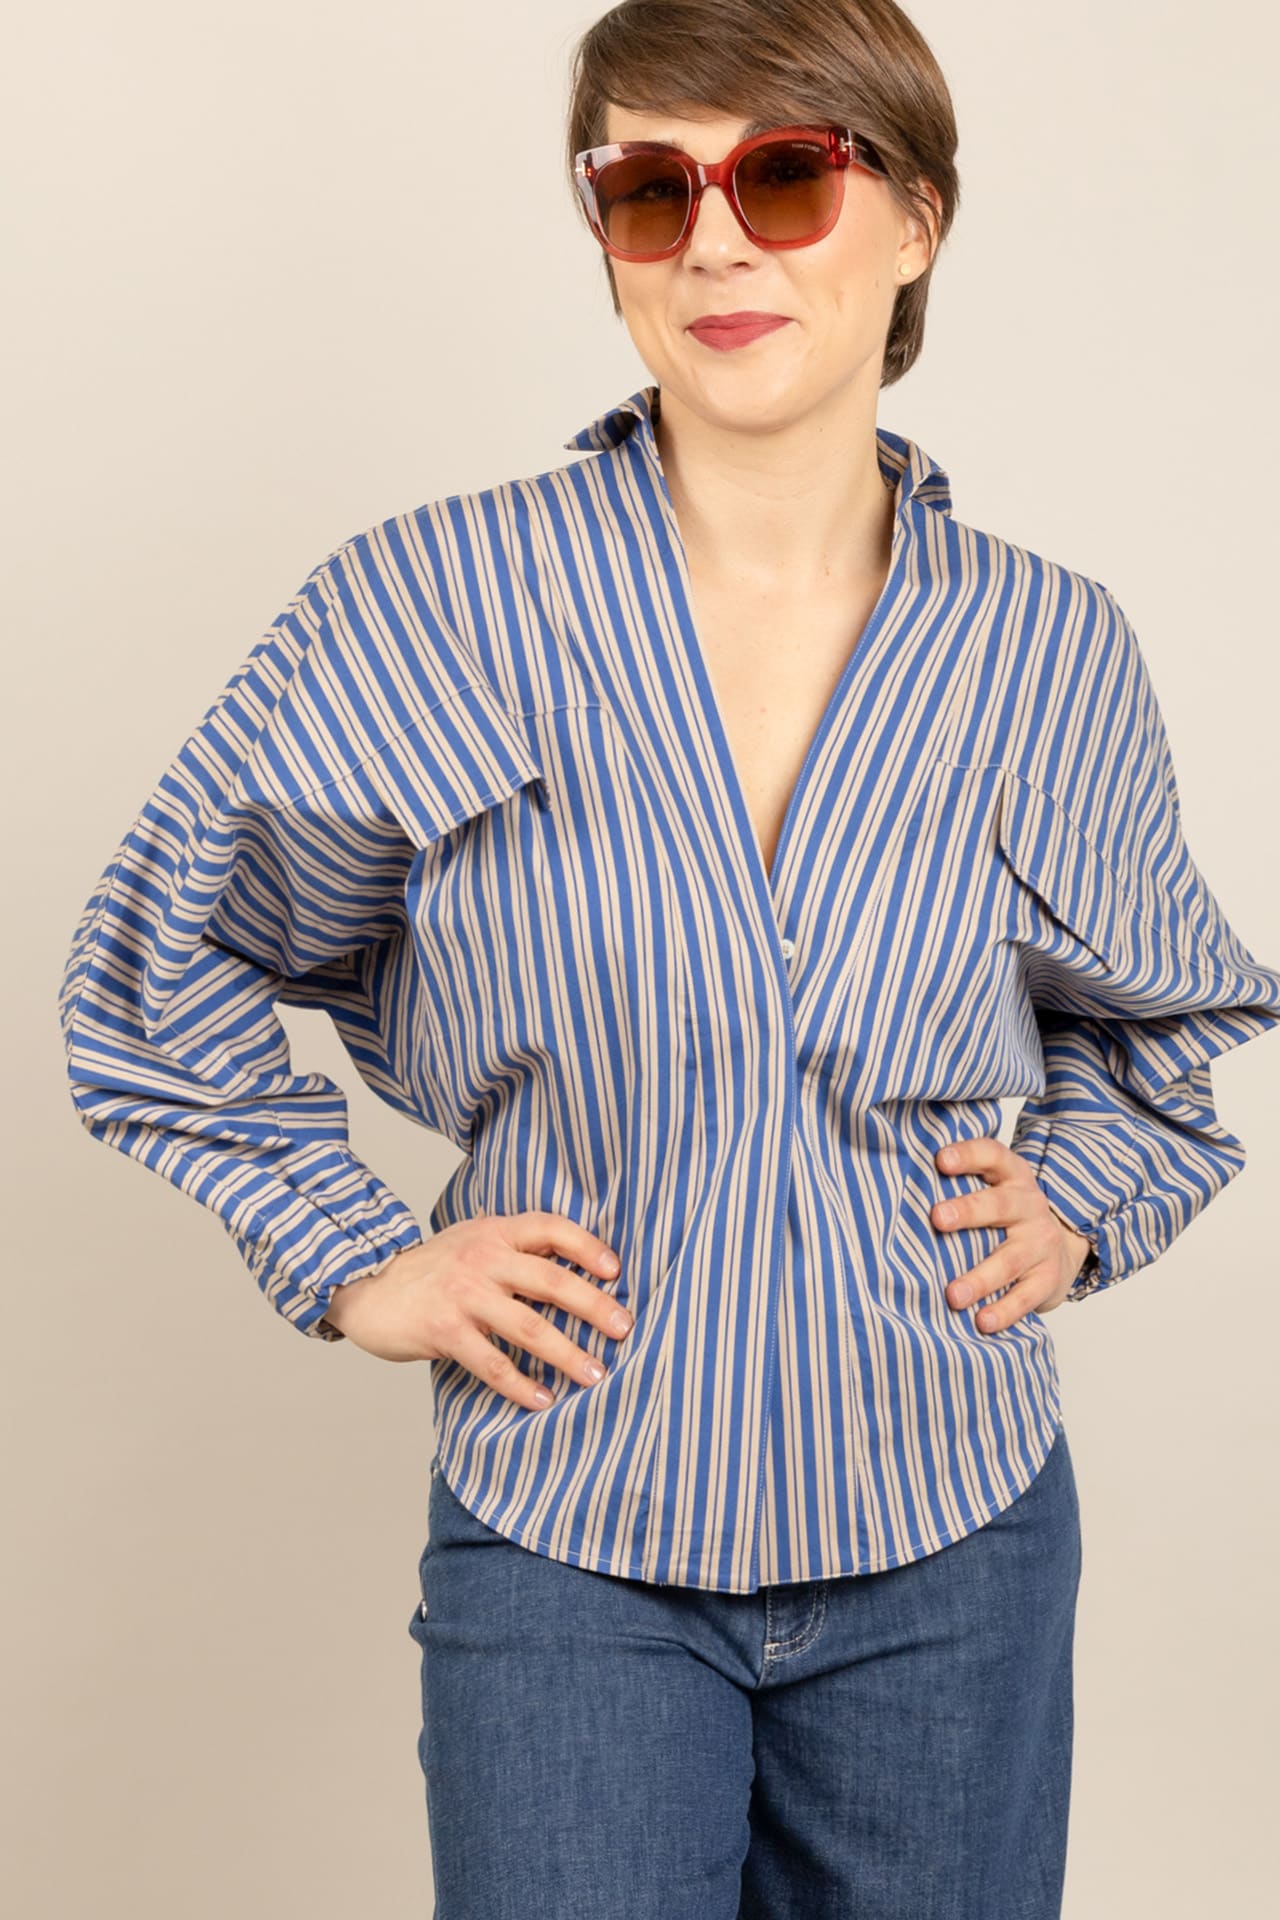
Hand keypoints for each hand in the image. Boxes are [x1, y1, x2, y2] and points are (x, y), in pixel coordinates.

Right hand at [318, 1210, 632, 1406]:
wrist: (367, 1288)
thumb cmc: (430, 1268)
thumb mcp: (471, 1240)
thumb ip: (514, 1248)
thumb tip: (574, 1266)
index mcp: (494, 1232)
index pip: (551, 1228)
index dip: (587, 1246)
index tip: (616, 1270)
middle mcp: (482, 1259)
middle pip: (551, 1281)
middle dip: (594, 1306)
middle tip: (624, 1328)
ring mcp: (463, 1295)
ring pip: (529, 1327)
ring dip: (568, 1354)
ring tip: (596, 1374)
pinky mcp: (445, 1331)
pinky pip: (492, 1363)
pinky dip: (520, 1385)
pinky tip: (543, 1399)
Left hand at [932, 1136, 1093, 1333]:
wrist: (1062, 1246)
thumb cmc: (1007, 1216)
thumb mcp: (992, 1190)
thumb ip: (957, 1185)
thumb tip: (891, 1185)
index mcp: (1011, 1177)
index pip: (992, 1155)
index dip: (968, 1154)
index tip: (940, 1159)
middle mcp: (1029, 1205)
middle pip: (999, 1205)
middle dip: (968, 1211)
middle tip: (937, 1218)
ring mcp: (1041, 1243)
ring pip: (1009, 1259)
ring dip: (979, 1278)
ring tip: (952, 1295)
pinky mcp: (1048, 1278)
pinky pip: (1026, 1296)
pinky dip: (1004, 1311)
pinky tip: (982, 1321)